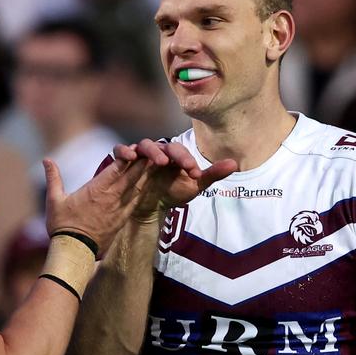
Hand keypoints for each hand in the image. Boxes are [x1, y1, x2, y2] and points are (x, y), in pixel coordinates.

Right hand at [43, 157, 148, 251]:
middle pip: (133, 174)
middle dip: (143, 161)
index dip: (128, 155)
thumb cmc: (63, 225)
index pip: (117, 167)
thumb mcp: (54, 200)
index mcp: (97, 189)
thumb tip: (46, 159)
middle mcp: (112, 197)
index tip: (134, 147)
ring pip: (139, 187)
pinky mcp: (123, 219)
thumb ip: (53, 178)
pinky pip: (138, 201)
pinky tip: (150, 183)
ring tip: (157, 163)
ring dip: (147, 174)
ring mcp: (120, 208)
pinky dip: (145, 190)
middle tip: (152, 150)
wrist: (75, 252)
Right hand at [114, 139, 237, 219]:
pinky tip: (130, 157)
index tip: (195, 173)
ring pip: (143, 145)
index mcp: (172, 155)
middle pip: (163, 144)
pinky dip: (123, 150)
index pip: (179, 150)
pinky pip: (120, 150)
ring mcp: (139, 157)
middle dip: (174, 154)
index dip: (187, 159)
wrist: (149, 209)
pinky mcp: (122, 163)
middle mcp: (156, 153)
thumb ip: (211, 175)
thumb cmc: (171, 193)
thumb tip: (235, 163)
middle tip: (184, 166)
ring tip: (160, 162)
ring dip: (152, 151)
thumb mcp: (193, 186)